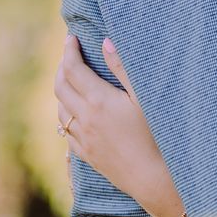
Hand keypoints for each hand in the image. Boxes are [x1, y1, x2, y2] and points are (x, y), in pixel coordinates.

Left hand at [55, 35, 186, 216]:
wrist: (153, 178)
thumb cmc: (156, 135)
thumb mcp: (144, 97)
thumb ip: (123, 68)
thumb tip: (106, 42)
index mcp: (99, 101)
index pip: (73, 69)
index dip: (69, 50)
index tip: (70, 37)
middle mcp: (85, 119)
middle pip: (60, 86)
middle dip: (62, 67)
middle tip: (69, 55)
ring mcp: (83, 139)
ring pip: (61, 109)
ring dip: (62, 90)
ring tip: (71, 80)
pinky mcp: (87, 154)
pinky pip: (67, 131)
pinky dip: (66, 114)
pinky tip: (74, 113)